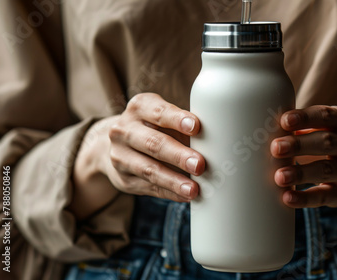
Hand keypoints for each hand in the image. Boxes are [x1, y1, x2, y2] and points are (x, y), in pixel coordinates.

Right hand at [71, 93, 204, 219]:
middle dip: (178, 156)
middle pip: (153, 143)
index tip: (196, 126)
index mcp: (139, 107)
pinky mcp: (123, 179)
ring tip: (193, 189)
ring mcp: (120, 156)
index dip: (177, 119)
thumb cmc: (154, 128)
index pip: (158, 112)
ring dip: (173, 181)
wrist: (118, 146)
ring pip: (148, 170)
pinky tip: (185, 196)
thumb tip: (218, 141)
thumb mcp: (164, 118)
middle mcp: (124, 130)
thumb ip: (184, 125)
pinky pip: (148, 188)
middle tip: (200, 165)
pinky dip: (169, 193)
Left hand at [271, 105, 336, 207]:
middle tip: (275, 148)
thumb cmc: (329, 141)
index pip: (326, 115)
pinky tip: (287, 197)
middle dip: (299, 145)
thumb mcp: (324, 127)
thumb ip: (299, 126)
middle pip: (326, 142)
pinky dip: (304, 198)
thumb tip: (260, 129)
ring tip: (279, 176)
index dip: (305, 118)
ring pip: (325, 170)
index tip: (284, 121)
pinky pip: (323, 196)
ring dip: (300, 173)